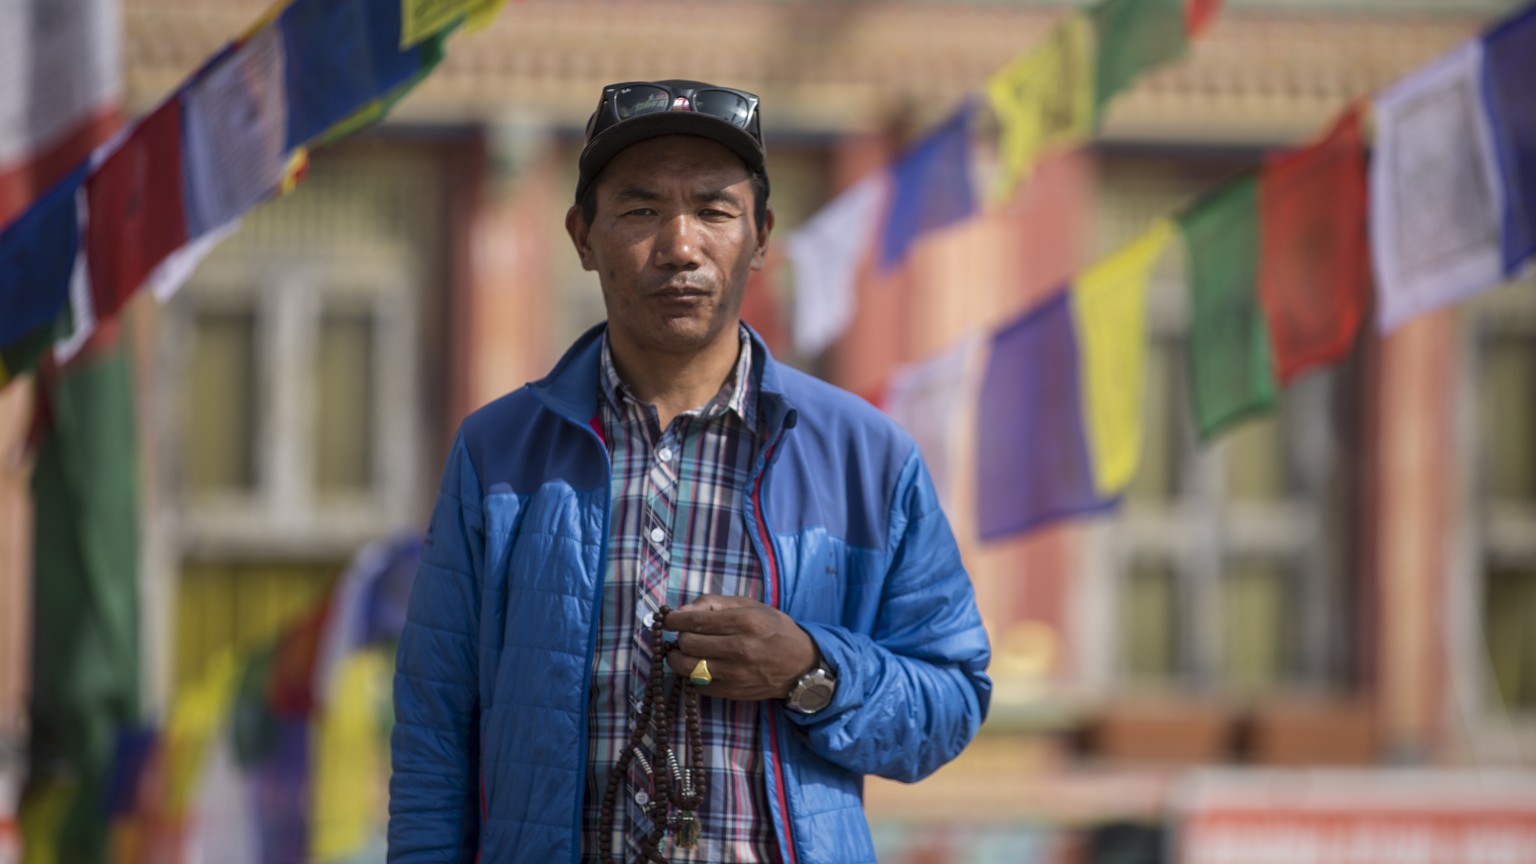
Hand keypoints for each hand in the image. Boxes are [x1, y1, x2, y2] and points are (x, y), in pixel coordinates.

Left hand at [663, 595, 818, 700]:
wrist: (801, 665)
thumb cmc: (774, 629)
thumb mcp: (750, 606)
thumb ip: (715, 603)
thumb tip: (682, 611)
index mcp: (745, 622)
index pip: (695, 621)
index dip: (674, 620)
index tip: (668, 620)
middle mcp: (740, 649)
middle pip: (688, 644)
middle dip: (679, 638)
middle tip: (683, 635)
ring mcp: (735, 675)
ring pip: (687, 668)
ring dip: (678, 658)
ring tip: (683, 652)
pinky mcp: (732, 693)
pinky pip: (697, 685)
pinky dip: (691, 675)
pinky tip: (699, 666)